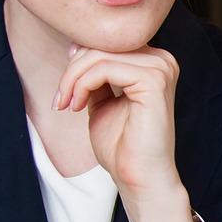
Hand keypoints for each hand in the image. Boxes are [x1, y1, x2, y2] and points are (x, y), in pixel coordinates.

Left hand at [55, 45, 195, 221]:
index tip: (64, 93)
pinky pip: (105, 68)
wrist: (138, 177)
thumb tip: (75, 46)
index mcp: (152, 63)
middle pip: (102, 44)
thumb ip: (93, 74)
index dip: (78, 63)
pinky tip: (77, 106)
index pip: (107, 43)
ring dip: (73, 79)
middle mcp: (161, 60)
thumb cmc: (122, 146)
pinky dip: (83, 85)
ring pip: (100, 55)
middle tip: (60, 100)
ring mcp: (160, 68)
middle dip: (72, 71)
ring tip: (66, 104)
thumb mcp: (100, 100)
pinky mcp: (154, 80)